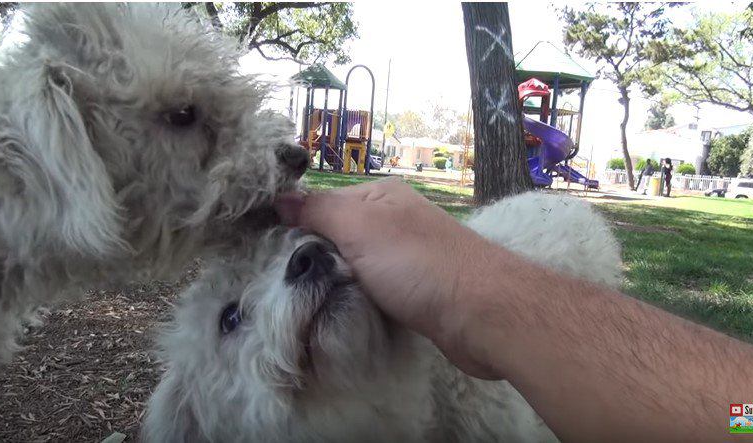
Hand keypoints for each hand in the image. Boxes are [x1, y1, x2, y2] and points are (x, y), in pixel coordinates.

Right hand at [275, 178, 497, 375]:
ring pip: (356, 268)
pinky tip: (347, 313)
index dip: (298, 227)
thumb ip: (318, 211)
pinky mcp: (416, 291)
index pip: (324, 205)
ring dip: (339, 285)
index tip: (271, 254)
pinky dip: (361, 301)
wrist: (480, 313)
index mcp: (381, 196)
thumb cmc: (417, 263)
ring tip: (314, 302)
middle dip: (318, 261)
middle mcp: (395, 221)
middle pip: (339, 239)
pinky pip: (375, 292)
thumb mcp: (359, 227)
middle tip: (291, 285)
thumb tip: (279, 198)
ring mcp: (407, 258)